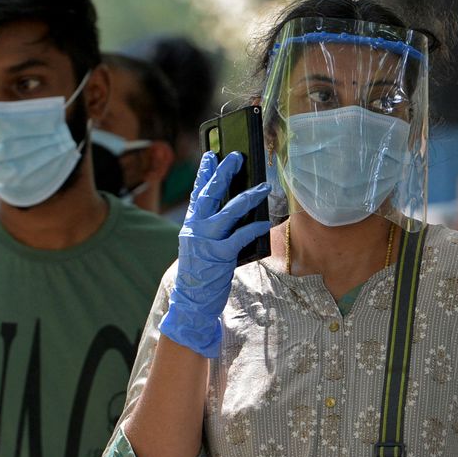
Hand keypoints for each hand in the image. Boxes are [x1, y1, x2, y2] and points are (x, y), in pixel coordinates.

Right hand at [160, 151, 271, 357]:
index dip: (204, 173)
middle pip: (210, 194)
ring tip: (263, 187)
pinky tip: (266, 221)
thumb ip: (211, 229)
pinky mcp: (219, 256)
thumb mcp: (200, 247)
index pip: (197, 194)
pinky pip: (241, 236)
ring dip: (248, 197)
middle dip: (224, 173)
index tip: (211, 154)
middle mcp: (196, 229)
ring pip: (228, 212)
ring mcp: (207, 241)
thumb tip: (236, 210)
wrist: (191, 301)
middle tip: (237, 156)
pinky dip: (255, 228)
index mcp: (190, 225)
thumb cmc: (200, 273)